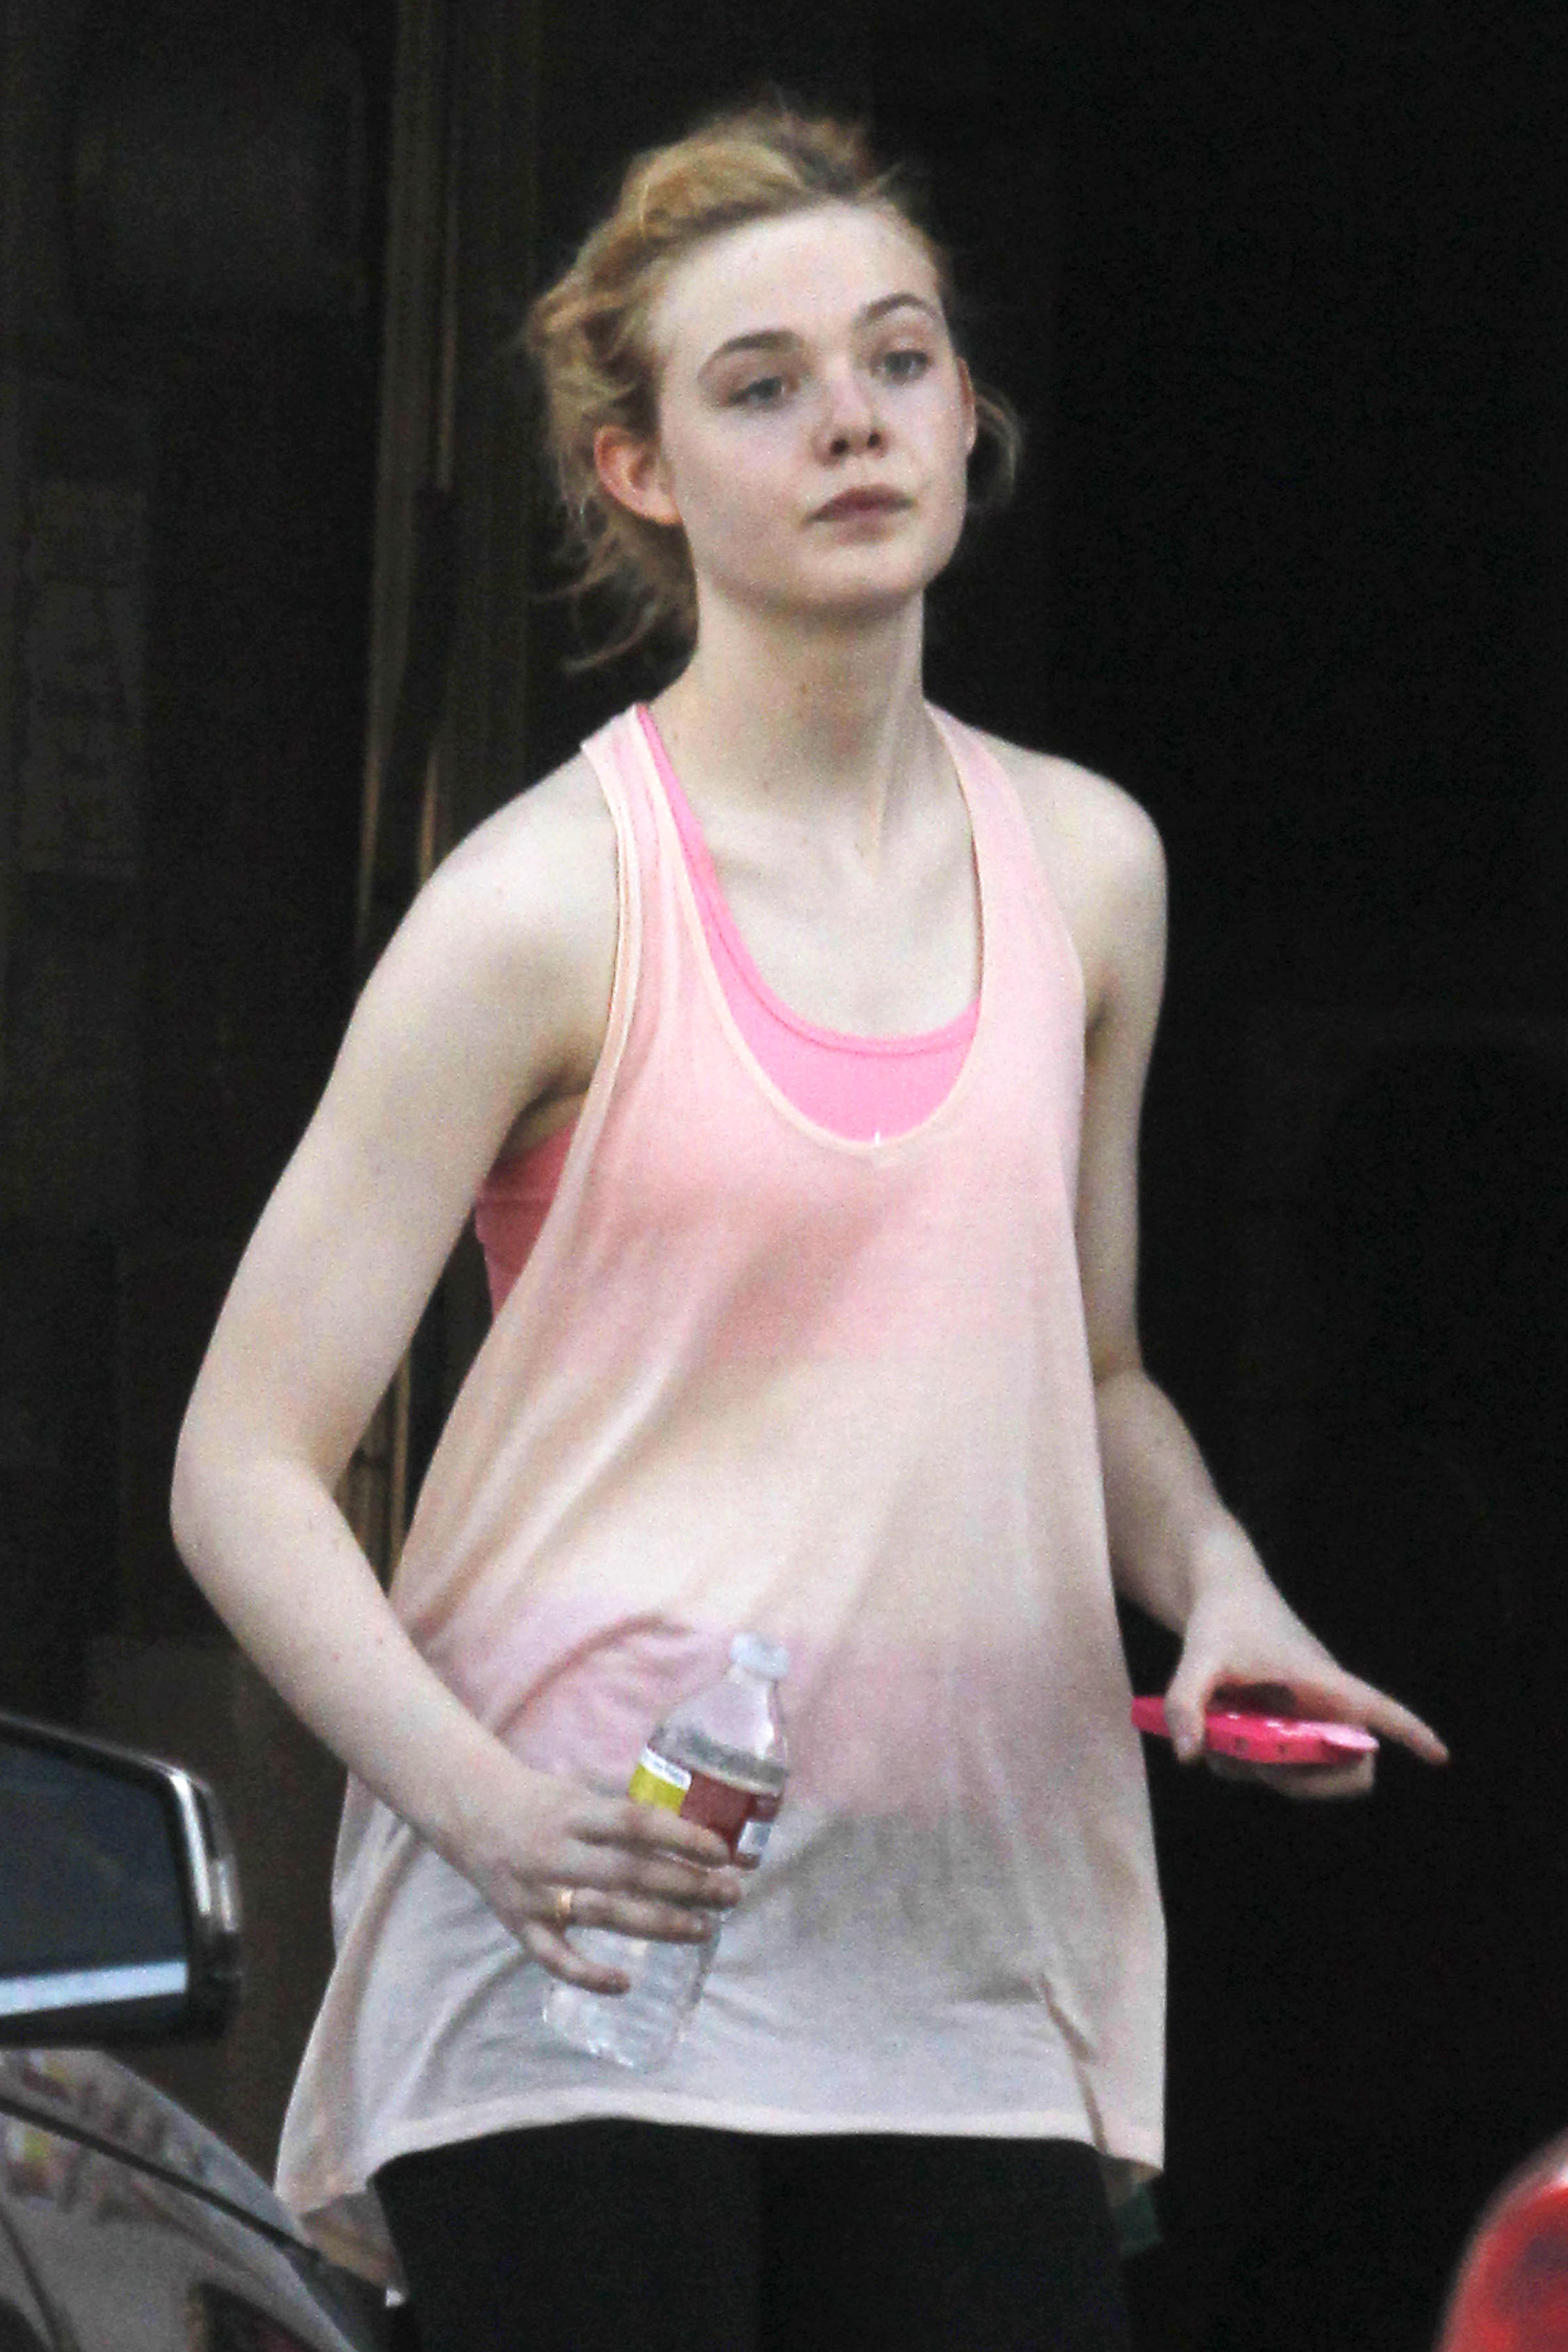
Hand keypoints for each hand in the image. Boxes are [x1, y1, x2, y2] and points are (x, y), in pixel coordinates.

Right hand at [448, 1757, 743, 1990]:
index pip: (635, 1822)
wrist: (470, 1814)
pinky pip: (554, 1958)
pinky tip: (625, 1985)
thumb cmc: (541, 1803)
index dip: (680, 1836)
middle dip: (686, 1885)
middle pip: (628, 1872)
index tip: (722, 1851)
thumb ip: (623, 1819)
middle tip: (732, 1894)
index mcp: (574, 1813)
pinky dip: (588, 1976)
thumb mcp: (581, 1795)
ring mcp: (537, 1893)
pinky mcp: (519, 1926)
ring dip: (658, 1924)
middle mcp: (555, 1853)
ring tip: (704, 1930)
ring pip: (603, 1914)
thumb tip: (690, 1835)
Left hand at [1164, 1565, 1447, 1800]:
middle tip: (1259, 1763)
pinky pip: (1284, 1767)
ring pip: (1310, 1775)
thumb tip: (1189, 1755)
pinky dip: (1252, 1767)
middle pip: (1351, 1768)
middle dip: (1308, 1784)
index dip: (1412, 1733)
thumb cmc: (1222, 1618)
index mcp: (1322, 1682)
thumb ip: (1187, 1702)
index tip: (1440, 1756)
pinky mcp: (1286, 1727)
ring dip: (1267, 1775)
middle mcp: (1324, 1705)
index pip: (1380, 1709)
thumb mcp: (1197, 1657)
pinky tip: (1219, 1742)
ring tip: (1221, 1743)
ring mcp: (1305, 1719)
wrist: (1219, 1594)